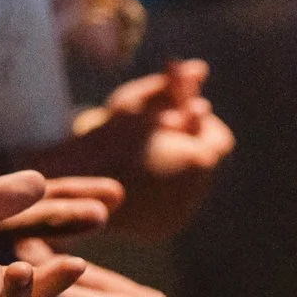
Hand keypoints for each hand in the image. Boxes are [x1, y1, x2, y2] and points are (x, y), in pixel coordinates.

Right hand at [64, 60, 233, 238]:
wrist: (76, 181)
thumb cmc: (107, 135)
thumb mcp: (143, 101)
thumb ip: (176, 87)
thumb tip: (203, 68)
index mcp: (199, 160)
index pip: (220, 139)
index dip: (201, 125)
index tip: (179, 115)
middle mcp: (197, 192)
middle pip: (204, 162)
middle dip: (187, 145)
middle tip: (159, 135)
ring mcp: (180, 213)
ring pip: (190, 184)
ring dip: (174, 166)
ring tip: (142, 157)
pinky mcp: (163, 228)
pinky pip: (172, 205)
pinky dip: (161, 190)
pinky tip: (136, 179)